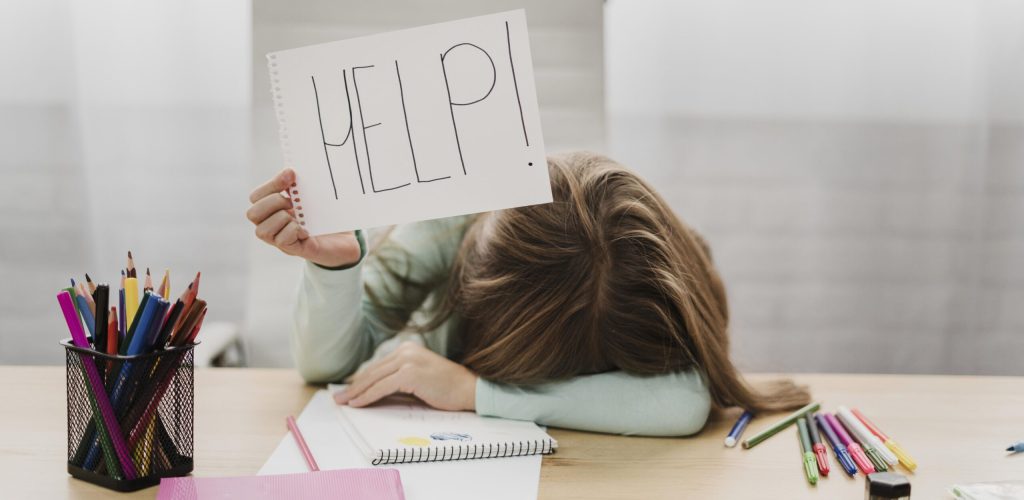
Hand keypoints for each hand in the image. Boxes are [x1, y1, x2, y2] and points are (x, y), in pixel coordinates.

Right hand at [246, 168, 360, 267]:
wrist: (345, 239)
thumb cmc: (325, 216)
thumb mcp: (310, 196)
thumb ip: (297, 185)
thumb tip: (289, 171)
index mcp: (273, 210)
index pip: (256, 197)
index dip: (271, 184)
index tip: (292, 175)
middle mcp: (272, 226)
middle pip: (252, 214)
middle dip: (274, 202)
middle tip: (293, 202)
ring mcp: (280, 241)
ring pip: (262, 230)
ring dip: (283, 218)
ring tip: (300, 218)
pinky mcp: (293, 250)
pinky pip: (281, 241)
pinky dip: (294, 231)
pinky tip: (306, 230)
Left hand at [334, 341, 477, 410]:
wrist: (468, 389)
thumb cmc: (446, 388)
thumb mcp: (418, 380)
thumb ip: (397, 381)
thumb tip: (372, 393)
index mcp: (407, 349)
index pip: (377, 366)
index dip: (360, 380)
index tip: (347, 390)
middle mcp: (405, 351)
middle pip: (372, 371)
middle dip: (353, 386)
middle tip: (338, 398)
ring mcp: (408, 360)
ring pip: (374, 378)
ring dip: (356, 392)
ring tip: (343, 402)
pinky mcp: (410, 373)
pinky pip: (382, 387)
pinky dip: (367, 396)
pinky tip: (357, 404)